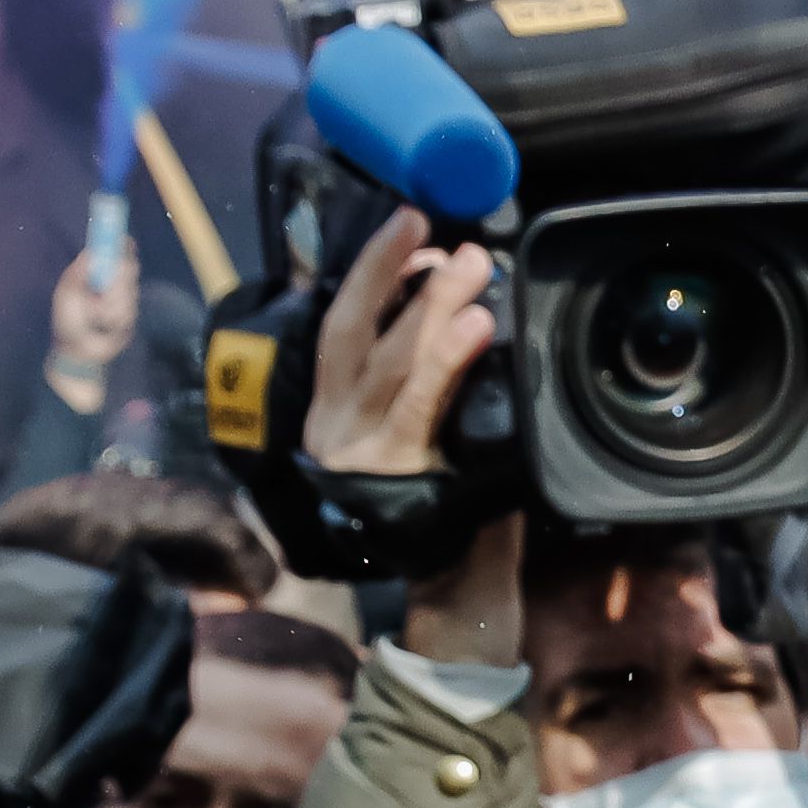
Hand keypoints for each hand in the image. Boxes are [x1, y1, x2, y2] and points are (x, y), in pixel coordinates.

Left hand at [47, 247, 137, 376]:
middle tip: (103, 294)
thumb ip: (80, 271)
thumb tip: (94, 252)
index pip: (114, 251)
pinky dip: (116, 318)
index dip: (122, 246)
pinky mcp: (131, 314)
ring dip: (113, 305)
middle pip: (129, 268)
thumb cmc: (68, 320)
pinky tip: (106, 325)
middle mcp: (112, 280)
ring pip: (130, 291)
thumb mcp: (67, 292)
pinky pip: (130, 310)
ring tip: (98, 317)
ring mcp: (123, 297)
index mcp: (95, 271)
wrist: (80, 350)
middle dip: (117, 282)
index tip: (126, 244)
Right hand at [314, 209, 500, 479]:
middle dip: (392, 271)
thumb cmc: (440, 492)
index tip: (410, 225)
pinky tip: (475, 327)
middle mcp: (333, 423)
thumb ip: (418, 366)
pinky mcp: (393, 473)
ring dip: (433, 308)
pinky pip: (420, 406)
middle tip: (440, 228)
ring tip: (472, 268)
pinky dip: (446, 362)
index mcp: (332, 404)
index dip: (372, 270)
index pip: (343, 323)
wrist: (449, 583)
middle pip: (357, 331)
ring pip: (392, 363)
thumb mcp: (414, 422)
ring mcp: (359, 450)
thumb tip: (446, 286)